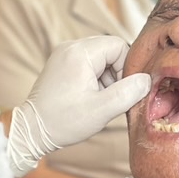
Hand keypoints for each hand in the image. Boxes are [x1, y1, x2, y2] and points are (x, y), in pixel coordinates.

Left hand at [7, 36, 149, 176]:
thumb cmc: (63, 122)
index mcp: (79, 53)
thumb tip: (147, 80)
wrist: (31, 131)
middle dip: (116, 74)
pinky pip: (87, 63)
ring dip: (105, 78)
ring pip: (100, 58)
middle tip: (109, 97)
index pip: (119, 46)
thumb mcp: (102, 110)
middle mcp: (70, 47)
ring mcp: (63, 54)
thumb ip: (129, 92)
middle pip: (109, 50)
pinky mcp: (60, 64)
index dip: (126, 69)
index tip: (120, 91)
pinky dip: (94, 79)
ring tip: (97, 100)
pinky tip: (88, 97)